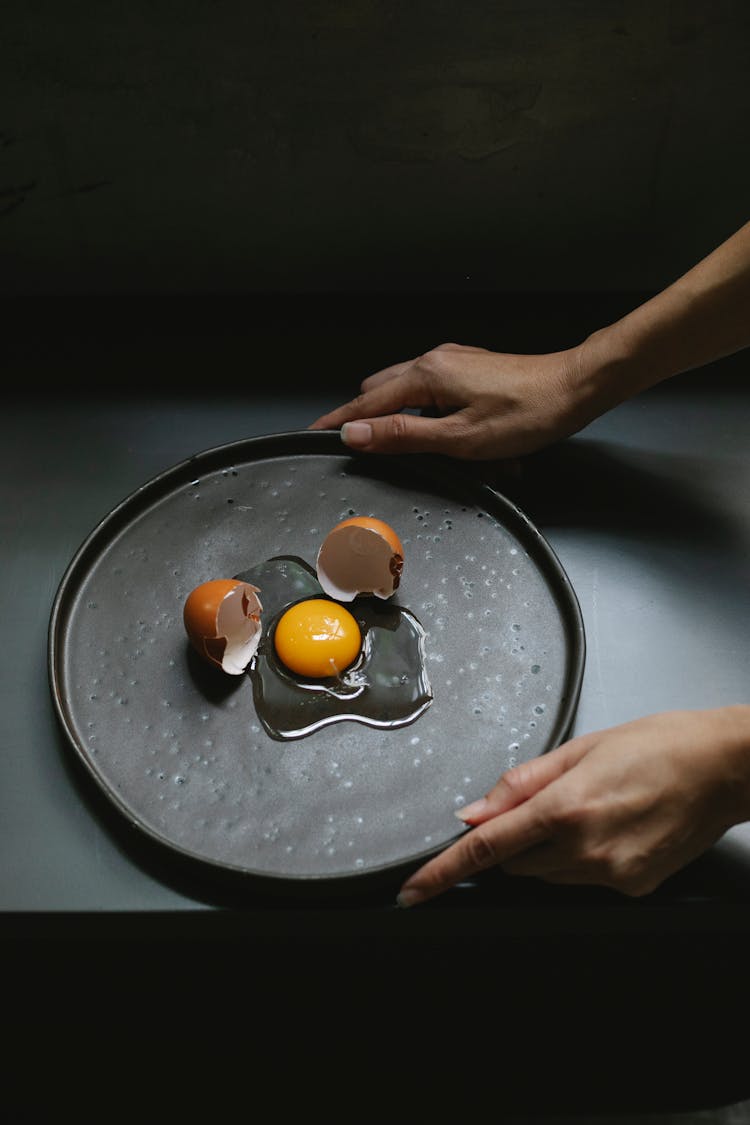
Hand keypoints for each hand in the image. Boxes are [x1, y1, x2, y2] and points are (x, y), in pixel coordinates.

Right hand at [309, 341, 593, 459]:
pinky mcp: (472, 370)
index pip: (366, 401)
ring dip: (405, 420)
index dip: (339, 421)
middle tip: (355, 448)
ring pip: (409, 391)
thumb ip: (402, 436)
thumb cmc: (526, 413)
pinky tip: (447, 437)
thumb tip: (355, 434)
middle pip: (382, 390)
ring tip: (409, 451)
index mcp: (426, 375)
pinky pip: (435, 391)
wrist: (575, 387)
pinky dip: (430, 414)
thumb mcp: (458, 437)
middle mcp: (436, 360)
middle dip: (367, 418)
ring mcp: (455, 362)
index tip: (314, 434)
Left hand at [396, 706, 749, 906]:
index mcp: (566, 808)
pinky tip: (615, 825)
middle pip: (518, 862)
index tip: (412, 893)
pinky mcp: (634, 888)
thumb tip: (474, 813)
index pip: (487, 849)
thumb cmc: (658, 745)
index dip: (443, 872)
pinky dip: (584, 858)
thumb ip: (520, 784)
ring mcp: (612, 875)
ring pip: (549, 873)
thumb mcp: (581, 749)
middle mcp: (586, 850)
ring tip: (594, 805)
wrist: (724, 768)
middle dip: (518, 837)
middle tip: (555, 799)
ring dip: (551, 847)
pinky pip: (585, 879)